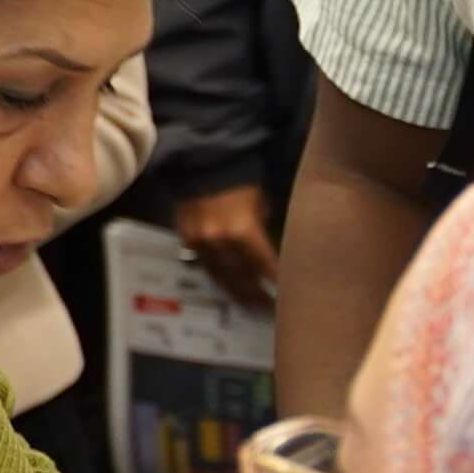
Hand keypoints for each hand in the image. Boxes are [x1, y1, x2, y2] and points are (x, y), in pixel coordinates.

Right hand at [169, 182, 278, 312]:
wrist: (203, 163)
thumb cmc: (242, 180)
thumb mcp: (261, 203)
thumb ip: (263, 229)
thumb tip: (267, 248)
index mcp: (243, 231)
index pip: (263, 265)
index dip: (274, 281)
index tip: (287, 295)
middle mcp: (219, 242)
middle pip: (240, 278)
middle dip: (254, 295)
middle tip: (268, 310)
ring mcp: (200, 243)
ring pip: (219, 276)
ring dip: (235, 292)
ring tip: (249, 305)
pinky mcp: (186, 239)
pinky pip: (203, 264)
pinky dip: (217, 276)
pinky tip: (227, 285)